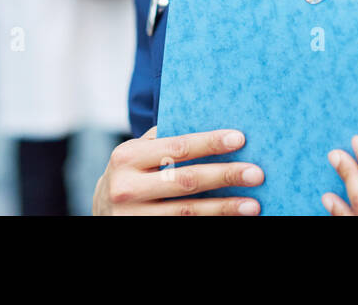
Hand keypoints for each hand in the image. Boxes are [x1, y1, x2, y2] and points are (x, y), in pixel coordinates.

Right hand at [92, 126, 263, 214]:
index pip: (177, 147)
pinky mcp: (141, 231)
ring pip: (187, 212)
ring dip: (224, 208)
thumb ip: (165, 141)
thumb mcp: (138, 153)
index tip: (240, 139)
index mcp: (127, 157)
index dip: (210, 143)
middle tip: (256, 173)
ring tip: (253, 204)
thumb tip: (214, 126)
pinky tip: (231, 218)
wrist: (102, 209)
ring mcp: (133, 216)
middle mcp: (127, 188)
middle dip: (225, 176)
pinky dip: (210, 222)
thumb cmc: (131, 173)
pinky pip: (182, 226)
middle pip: (186, 181)